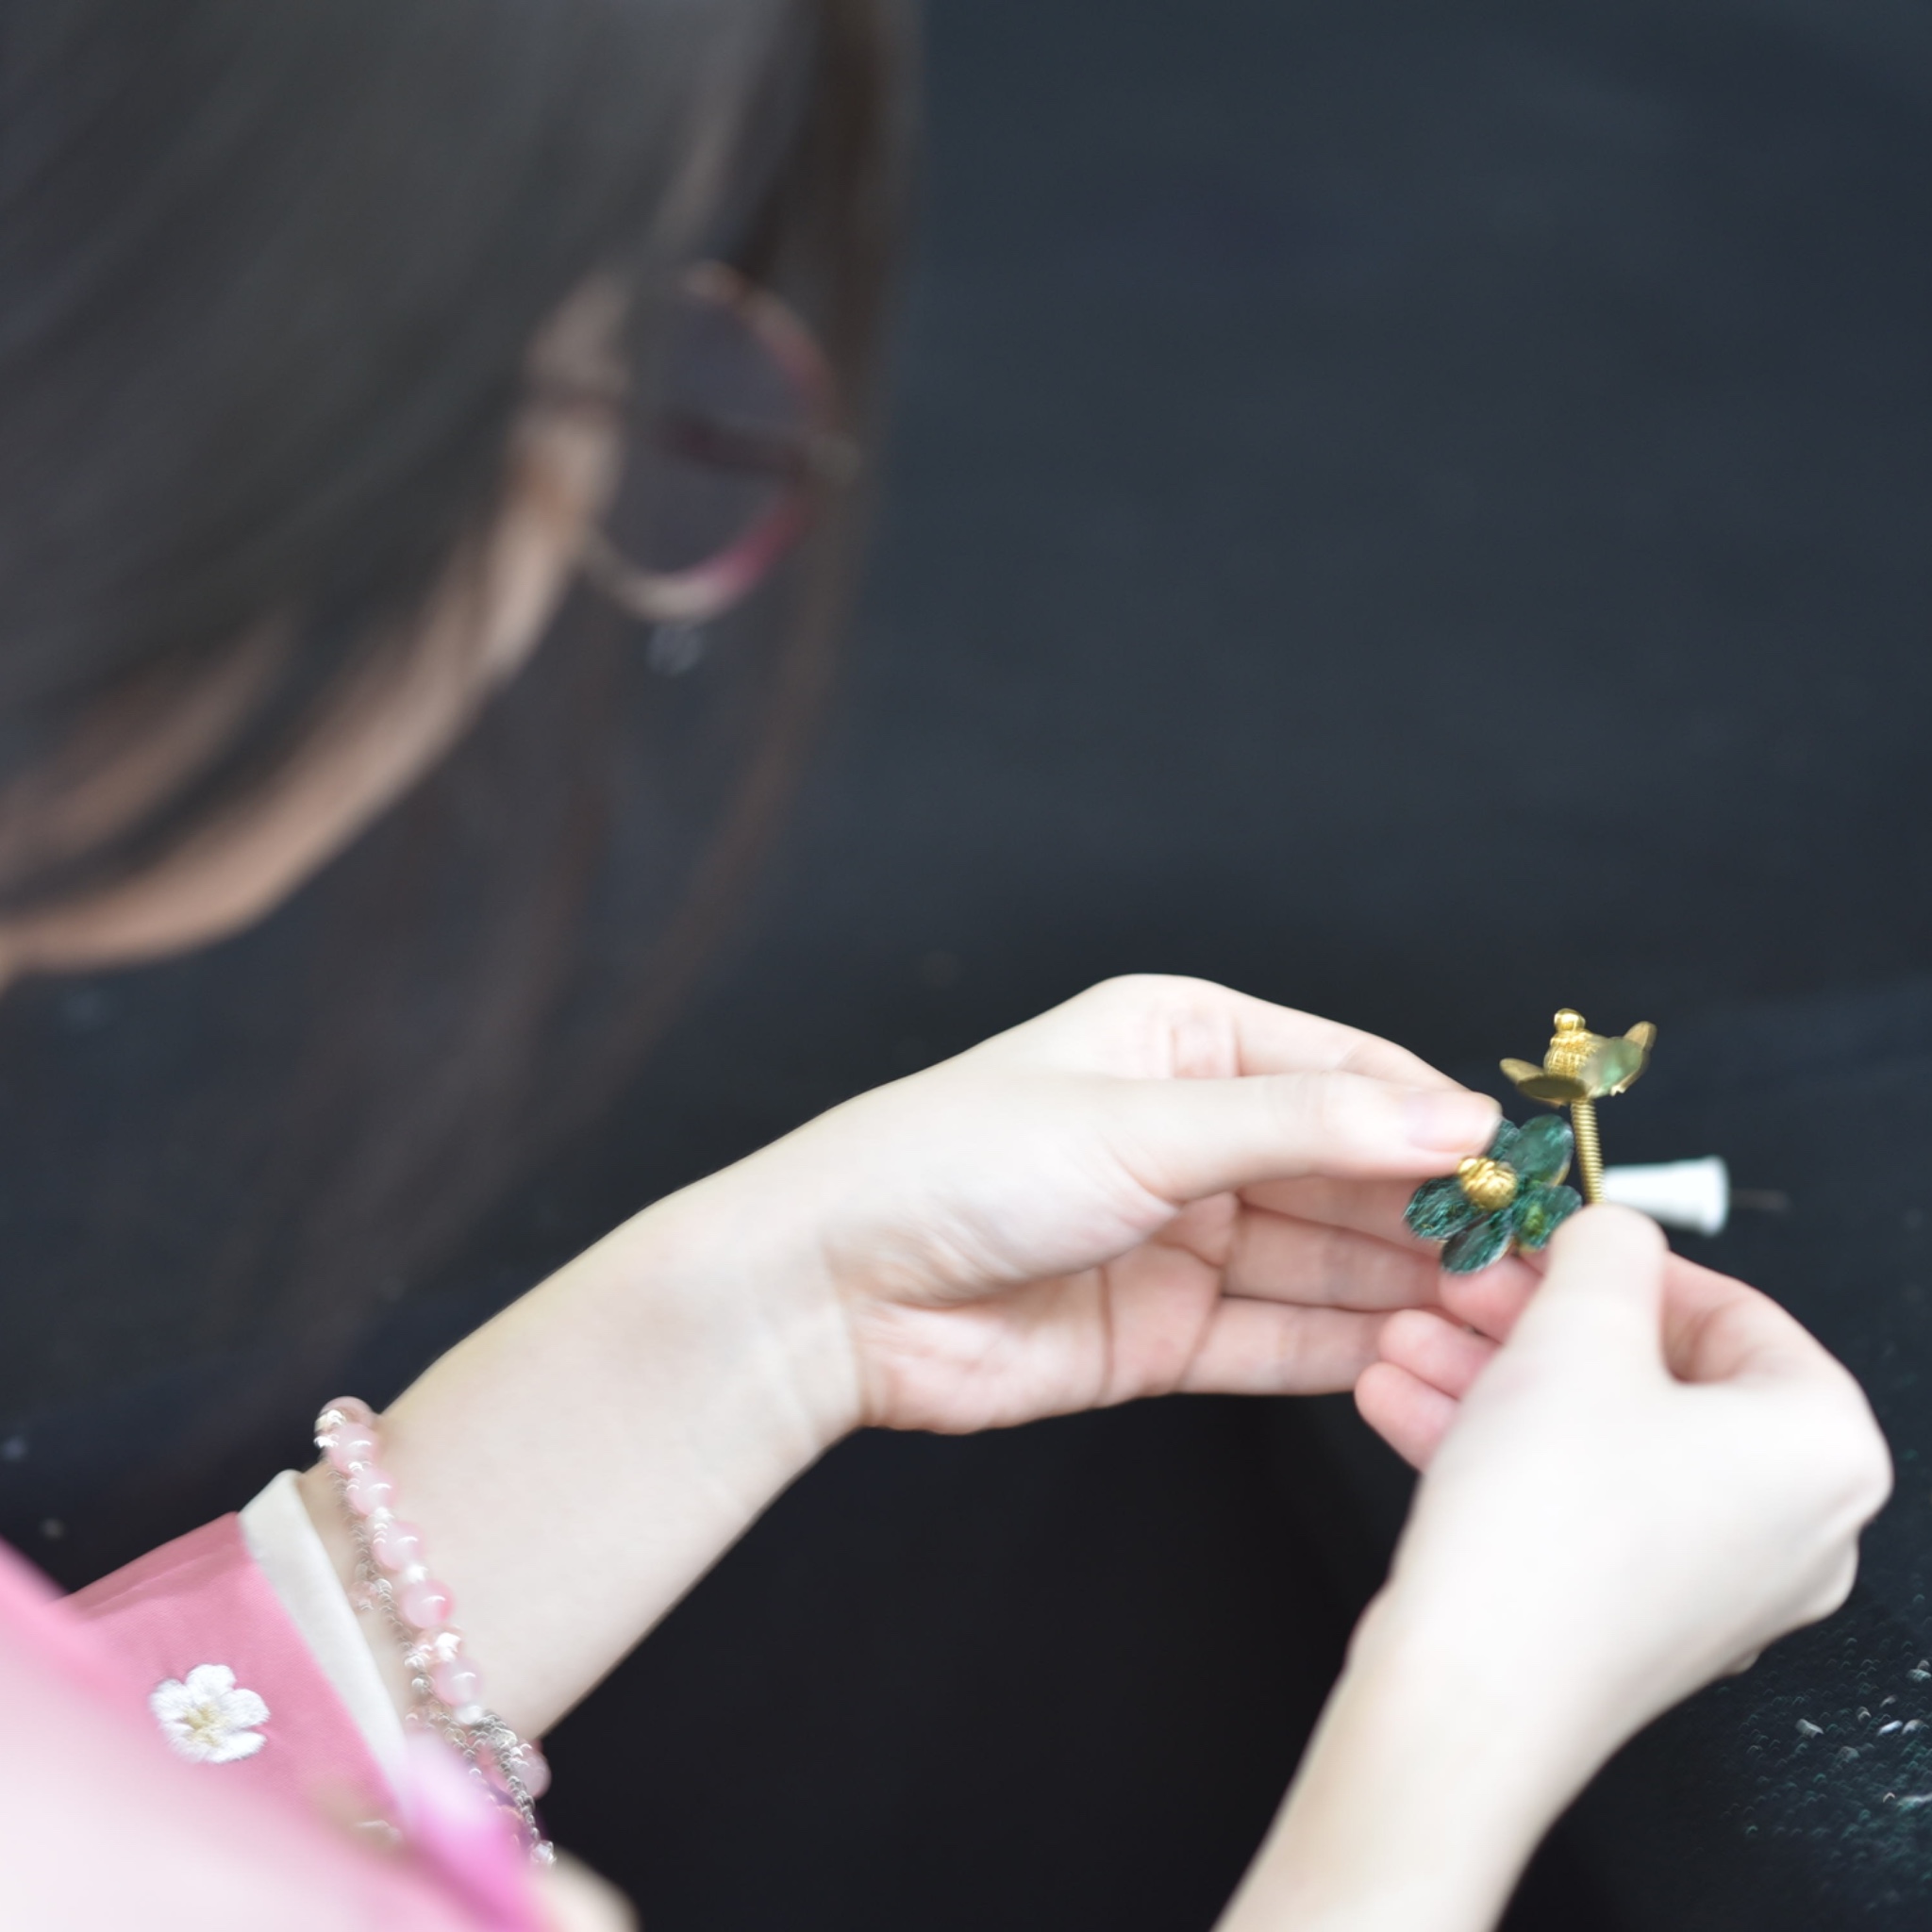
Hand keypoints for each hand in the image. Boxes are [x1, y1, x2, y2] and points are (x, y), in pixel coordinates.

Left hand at [722, 974, 1501, 1433]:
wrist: (833, 1290)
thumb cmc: (959, 1160)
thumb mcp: (1146, 1120)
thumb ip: (1307, 1125)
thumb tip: (1454, 1119)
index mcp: (1186, 1040)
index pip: (1350, 1070)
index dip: (1437, 1117)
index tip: (1525, 1168)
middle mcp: (1194, 1134)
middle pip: (1349, 1173)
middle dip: (1435, 1213)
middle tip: (1534, 1259)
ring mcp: (1184, 1236)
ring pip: (1327, 1262)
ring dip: (1407, 1287)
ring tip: (1501, 1316)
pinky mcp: (1168, 1332)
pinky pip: (1282, 1339)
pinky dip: (1348, 1349)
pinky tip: (1420, 1358)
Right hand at [1359, 1208, 1891, 1761]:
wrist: (1470, 1694)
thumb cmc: (1549, 1527)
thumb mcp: (1575, 1330)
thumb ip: (1604, 1250)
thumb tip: (1612, 1230)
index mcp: (1821, 1449)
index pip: (1734, 1313)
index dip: (1622, 1262)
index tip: (1547, 1240)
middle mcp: (1790, 1526)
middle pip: (1651, 1374)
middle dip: (1530, 1319)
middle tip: (1465, 1283)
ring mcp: (1708, 1580)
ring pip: (1594, 1436)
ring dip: (1487, 1374)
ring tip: (1403, 1336)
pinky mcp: (1626, 1615)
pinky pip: (1565, 1498)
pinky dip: (1489, 1442)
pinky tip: (1398, 1397)